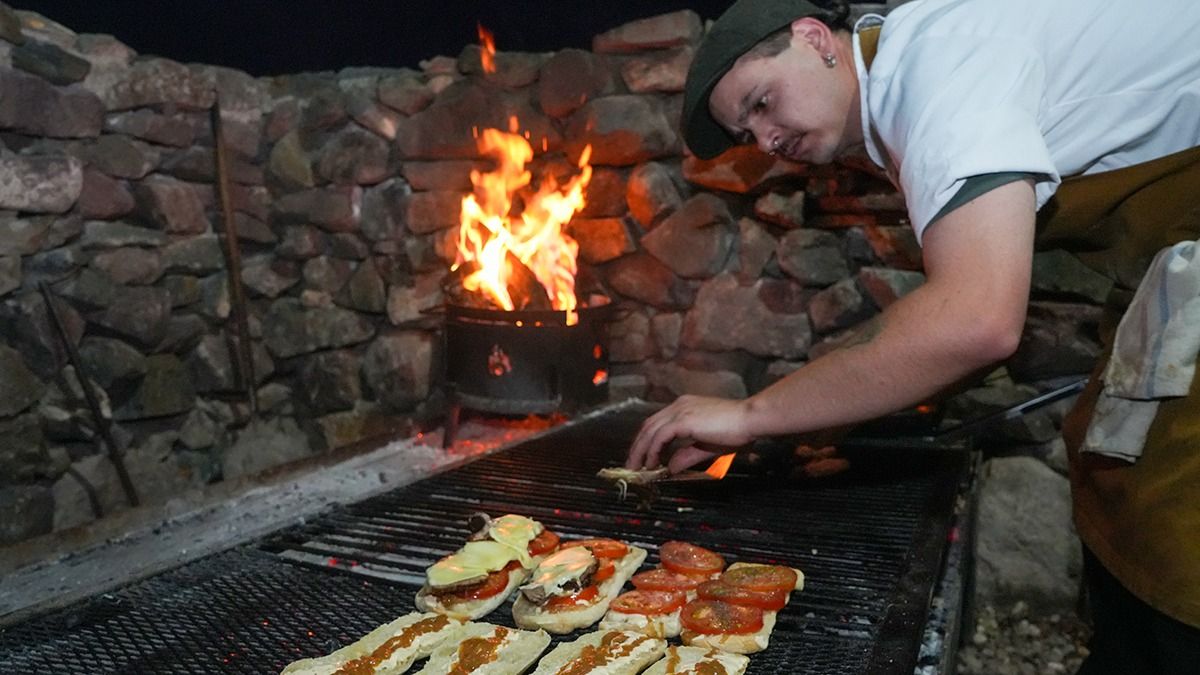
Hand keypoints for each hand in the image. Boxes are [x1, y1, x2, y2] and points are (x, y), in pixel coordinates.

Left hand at [626, 395, 753, 472]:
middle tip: (631, 465)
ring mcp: (680, 410)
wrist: (750, 419)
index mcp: (685, 407)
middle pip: (648, 425)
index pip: (657, 422)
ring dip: (640, 450)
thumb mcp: (706, 446)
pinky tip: (652, 463)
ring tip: (636, 467)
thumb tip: (671, 467)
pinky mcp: (683, 420)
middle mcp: (679, 405)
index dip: (646, 440)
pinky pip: (659, 436)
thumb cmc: (737, 430)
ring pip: (649, 430)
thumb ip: (687, 455)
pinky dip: (652, 450)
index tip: (642, 457)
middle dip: (637, 446)